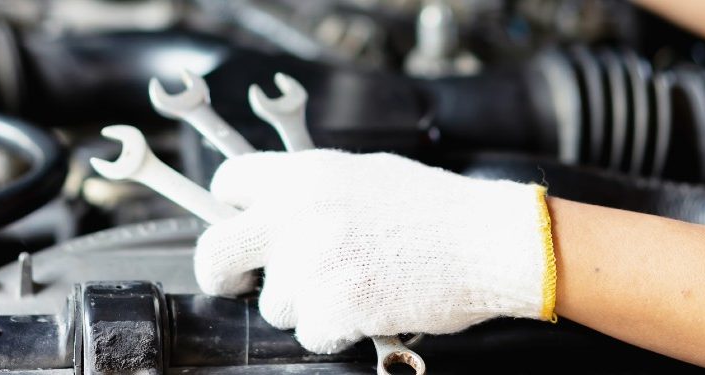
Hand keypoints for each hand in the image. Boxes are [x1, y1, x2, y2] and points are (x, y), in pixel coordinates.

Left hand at [194, 149, 556, 352]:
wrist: (489, 240)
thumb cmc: (435, 211)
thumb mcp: (362, 174)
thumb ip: (309, 190)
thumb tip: (271, 210)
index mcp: (302, 174)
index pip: (227, 182)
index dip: (228, 210)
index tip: (237, 227)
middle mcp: (297, 214)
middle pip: (215, 252)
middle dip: (222, 275)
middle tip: (240, 283)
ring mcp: (313, 261)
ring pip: (274, 305)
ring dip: (305, 307)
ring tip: (349, 288)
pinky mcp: (336, 304)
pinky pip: (310, 335)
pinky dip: (335, 333)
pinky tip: (366, 310)